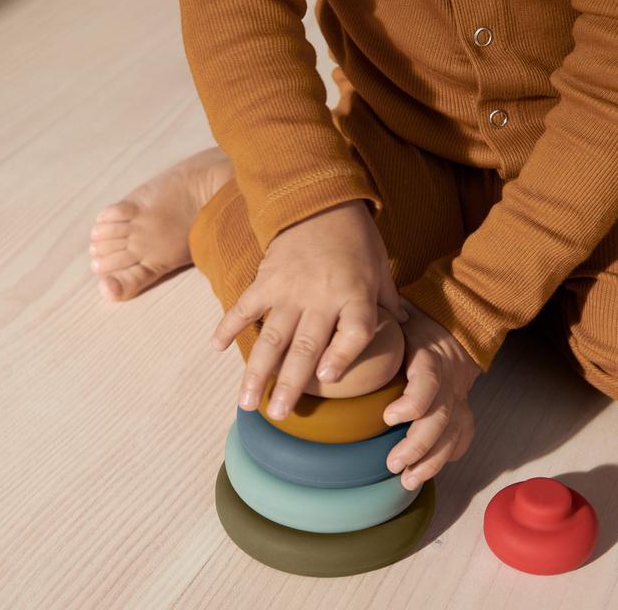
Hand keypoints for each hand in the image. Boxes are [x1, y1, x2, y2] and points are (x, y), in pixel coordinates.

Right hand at [210, 199, 408, 419]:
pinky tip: (215, 348)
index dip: (342, 356)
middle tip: (280, 415)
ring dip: (258, 371)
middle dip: (291, 384)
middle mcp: (321, 296)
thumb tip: (402, 328)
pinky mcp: (266, 279)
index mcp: (355, 294)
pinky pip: (244, 306)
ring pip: (272, 336)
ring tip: (246, 402)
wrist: (321, 201)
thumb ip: (388, 302)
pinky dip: (228, 326)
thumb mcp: (380, 269)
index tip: (330, 379)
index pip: (353, 332)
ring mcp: (289, 289)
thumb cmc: (357, 239)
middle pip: (306, 346)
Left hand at [383, 296, 480, 490]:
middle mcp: (448, 380)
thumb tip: (336, 333)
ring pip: (452, 432)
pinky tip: (424, 473)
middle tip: (392, 463)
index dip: (413, 401)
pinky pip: (460, 438)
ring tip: (406, 478)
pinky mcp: (460, 412)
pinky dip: (445, 457)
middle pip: (440, 416)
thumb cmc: (410, 329)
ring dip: (430, 459)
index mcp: (429, 356)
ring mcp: (457, 398)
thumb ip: (373, 325)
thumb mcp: (394, 319)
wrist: (450, 330)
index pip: (428, 380)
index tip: (388, 417)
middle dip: (418, 444)